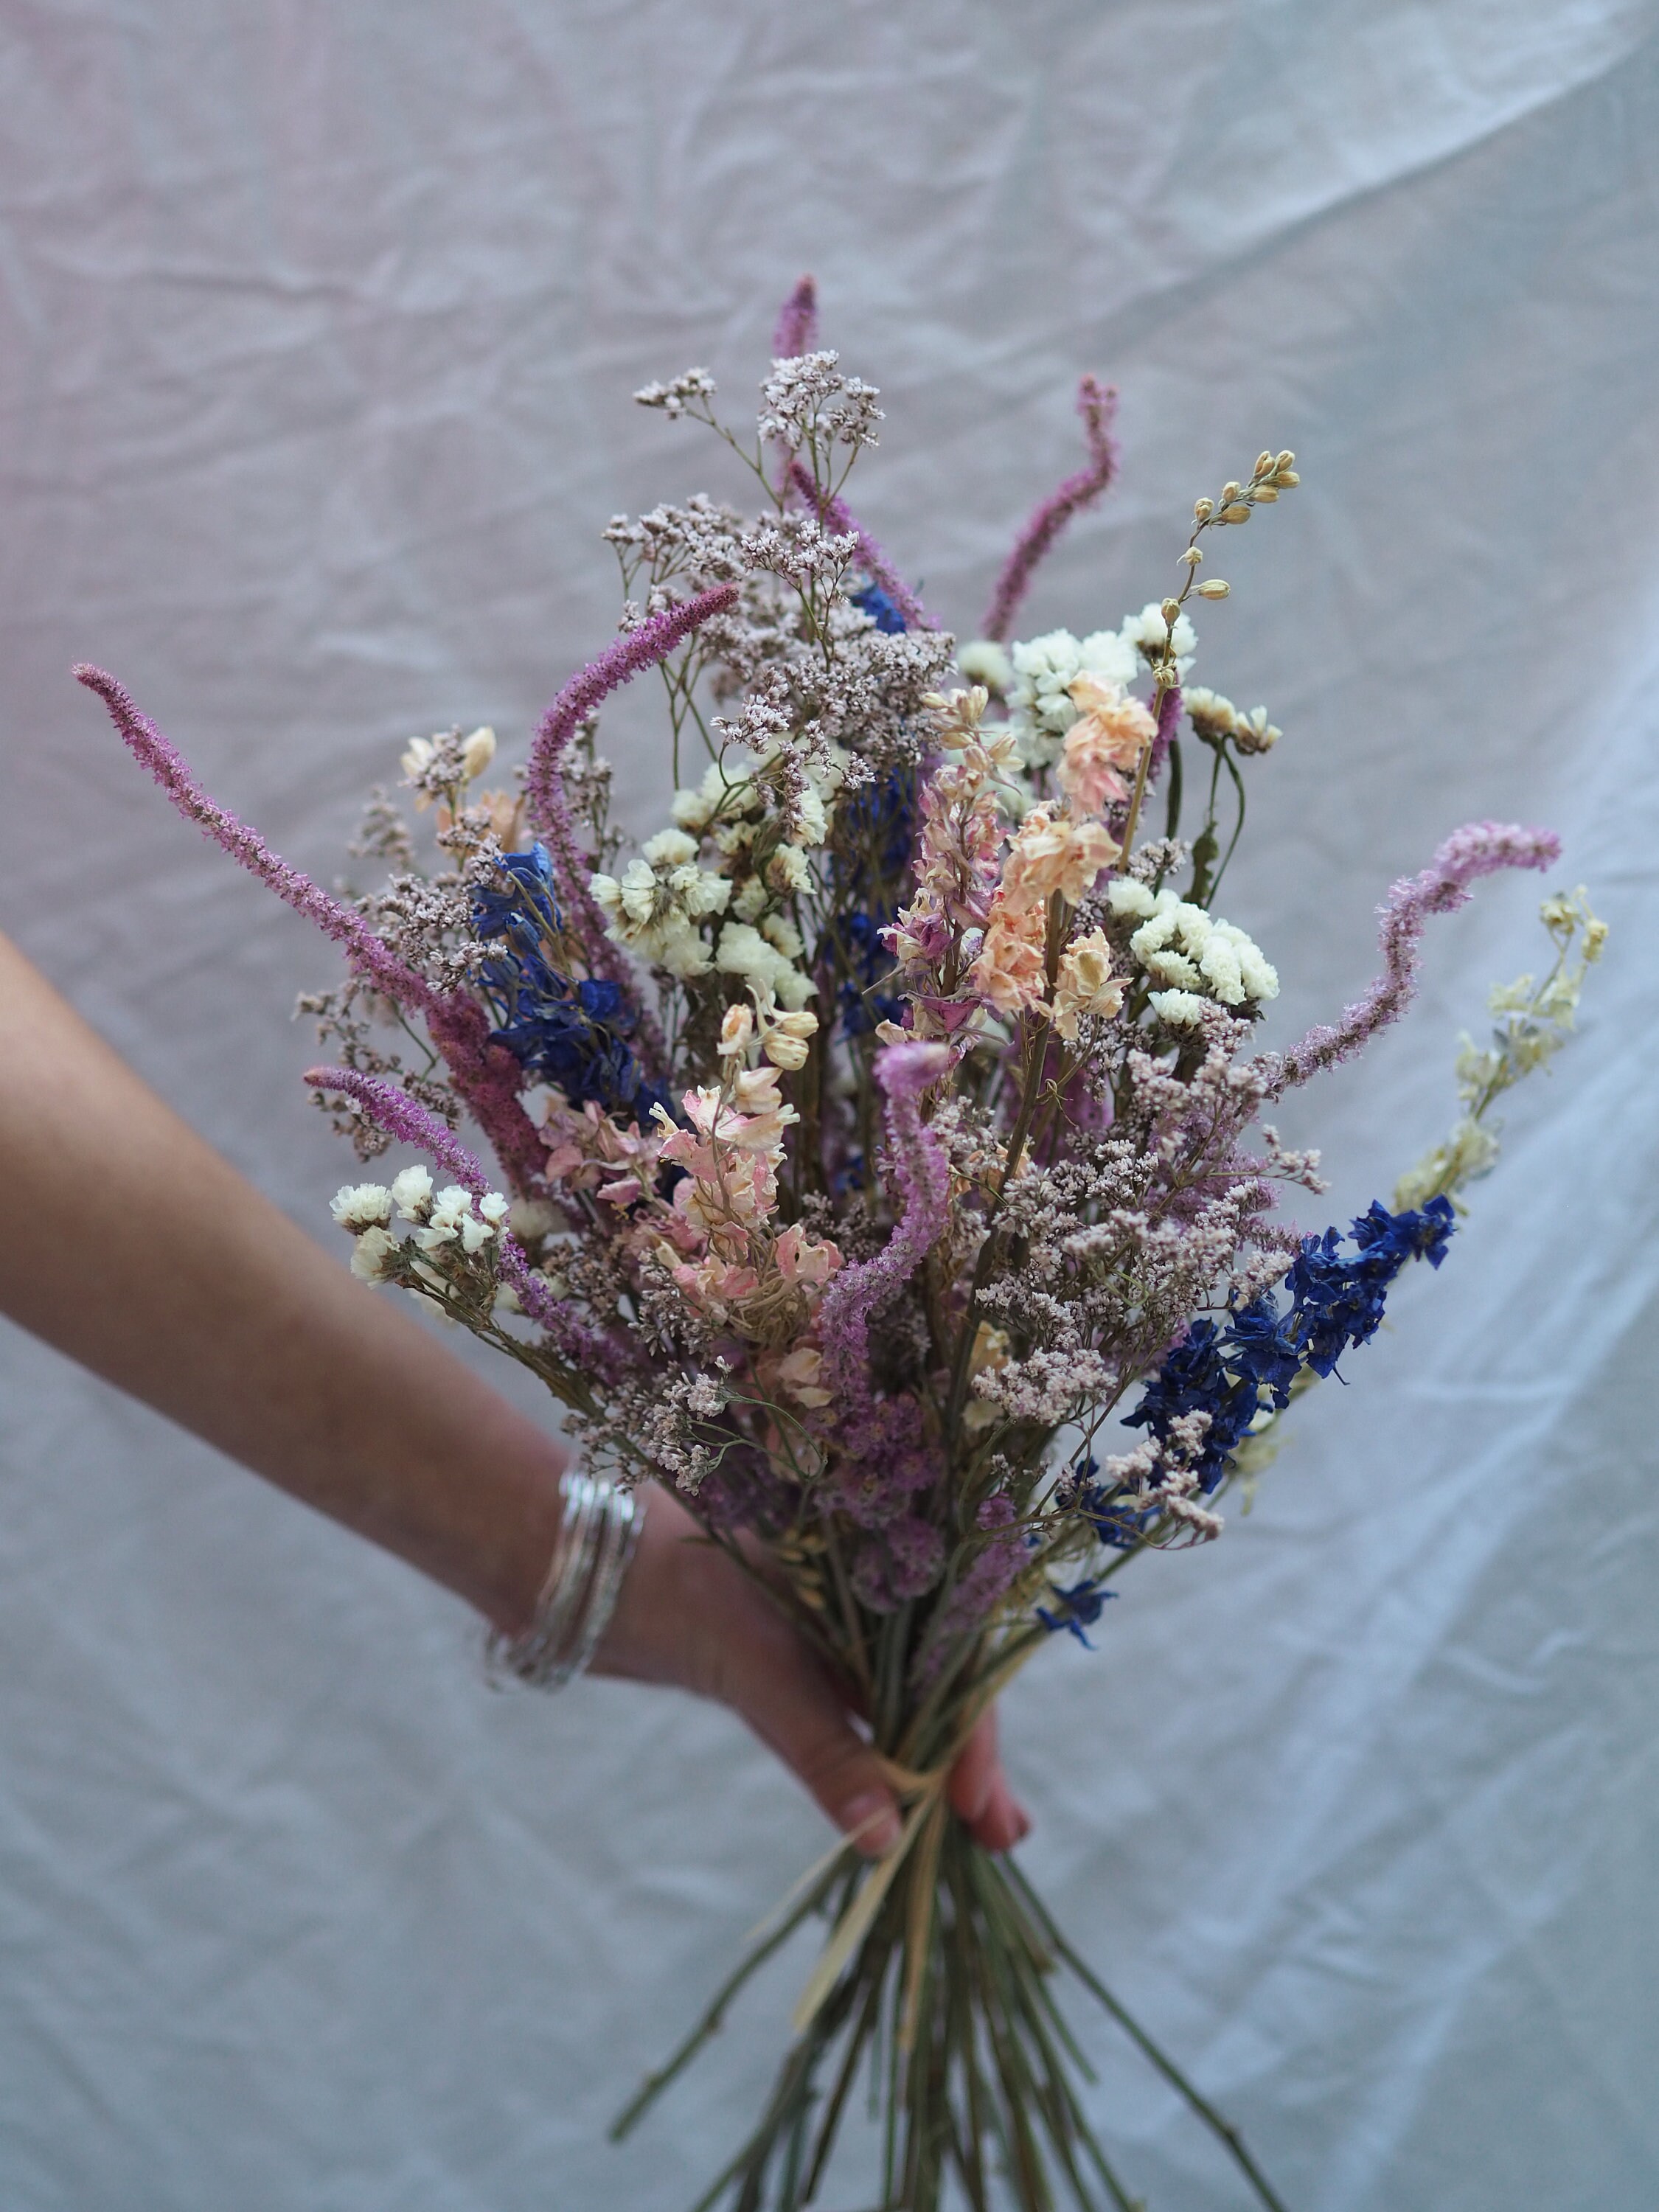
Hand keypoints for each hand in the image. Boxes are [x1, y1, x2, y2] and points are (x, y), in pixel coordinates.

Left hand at [595, 1485, 1029, 1856]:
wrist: (580, 1563)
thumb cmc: (669, 1585)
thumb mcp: (755, 1664)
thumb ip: (821, 1745)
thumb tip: (886, 1837)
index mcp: (873, 1568)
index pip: (952, 1659)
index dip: (974, 1738)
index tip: (981, 1811)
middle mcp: (860, 1597)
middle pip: (938, 1683)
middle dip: (969, 1761)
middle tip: (1003, 1838)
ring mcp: (825, 1631)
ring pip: (898, 1703)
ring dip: (931, 1765)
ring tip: (976, 1832)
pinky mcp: (784, 1662)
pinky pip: (850, 1716)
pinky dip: (877, 1760)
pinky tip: (900, 1803)